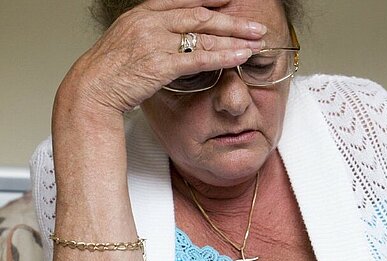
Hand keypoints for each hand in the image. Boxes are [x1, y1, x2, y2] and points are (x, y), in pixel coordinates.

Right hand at [58, 0, 265, 114]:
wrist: (91, 88)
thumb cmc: (109, 69)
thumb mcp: (128, 40)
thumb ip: (153, 33)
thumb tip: (175, 38)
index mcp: (143, 13)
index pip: (184, 1)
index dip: (210, 0)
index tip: (231, 2)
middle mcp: (150, 22)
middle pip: (201, 16)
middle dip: (233, 21)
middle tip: (256, 27)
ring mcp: (155, 41)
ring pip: (204, 35)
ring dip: (234, 38)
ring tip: (257, 42)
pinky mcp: (160, 64)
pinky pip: (199, 58)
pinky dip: (223, 56)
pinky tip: (240, 56)